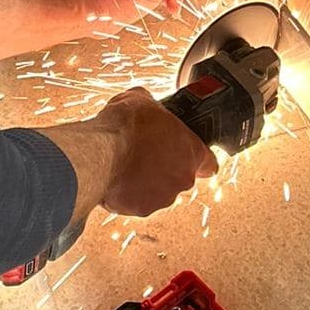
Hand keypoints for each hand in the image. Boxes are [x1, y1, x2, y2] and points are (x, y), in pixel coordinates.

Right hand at [96, 87, 216, 217]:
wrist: (101, 152)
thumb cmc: (126, 125)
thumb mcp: (142, 99)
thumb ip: (154, 108)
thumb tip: (147, 106)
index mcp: (192, 152)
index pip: (209, 164)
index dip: (199, 160)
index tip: (186, 156)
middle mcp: (183, 179)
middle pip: (180, 177)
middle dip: (165, 168)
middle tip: (145, 154)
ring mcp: (163, 197)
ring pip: (158, 191)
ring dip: (147, 182)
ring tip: (126, 165)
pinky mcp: (141, 209)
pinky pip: (137, 201)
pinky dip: (128, 193)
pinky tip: (115, 177)